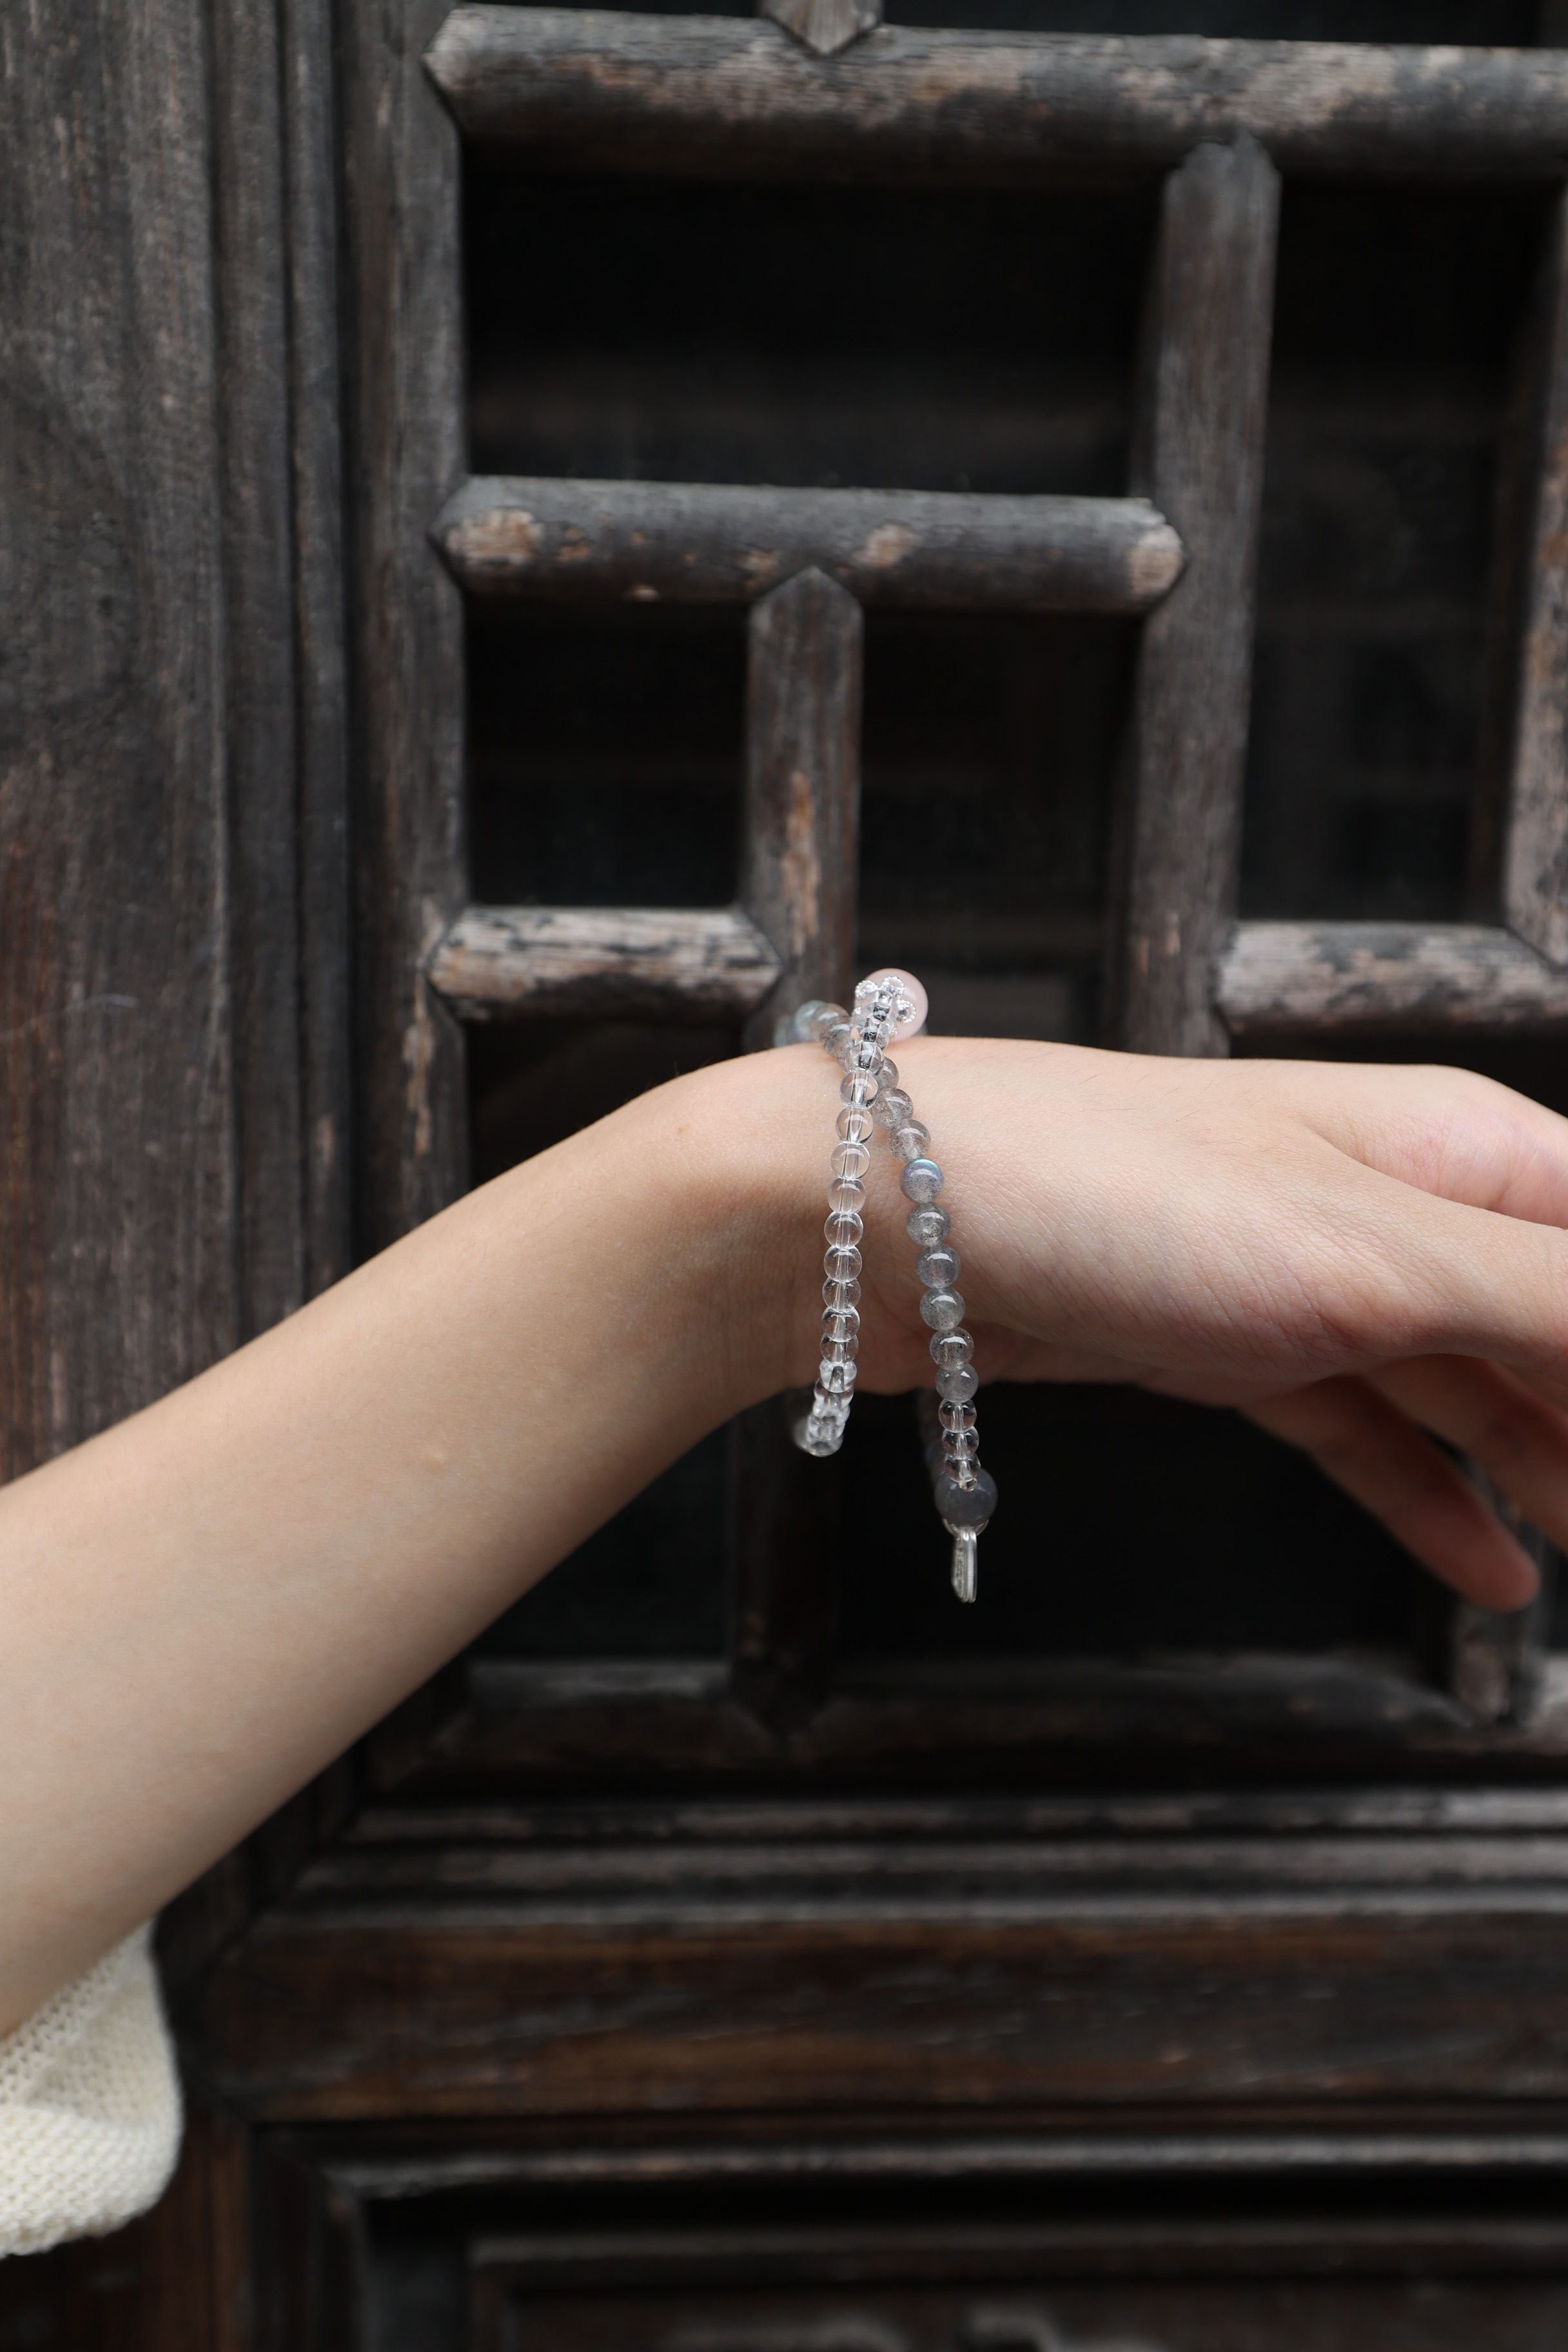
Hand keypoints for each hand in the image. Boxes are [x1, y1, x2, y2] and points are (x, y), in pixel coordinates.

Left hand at [743, 1039, 1567, 1611]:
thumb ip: (1558, 1309)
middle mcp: (1407, 1206)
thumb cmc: (1118, 1193)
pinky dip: (1436, 1500)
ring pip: (1480, 1392)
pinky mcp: (1234, 1345)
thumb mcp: (1377, 1257)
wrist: (884, 1217)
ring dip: (1556, 1471)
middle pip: (1564, 1331)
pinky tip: (1497, 1576)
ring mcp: (1317, 1279)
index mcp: (1472, 1153)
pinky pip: (1372, 1434)